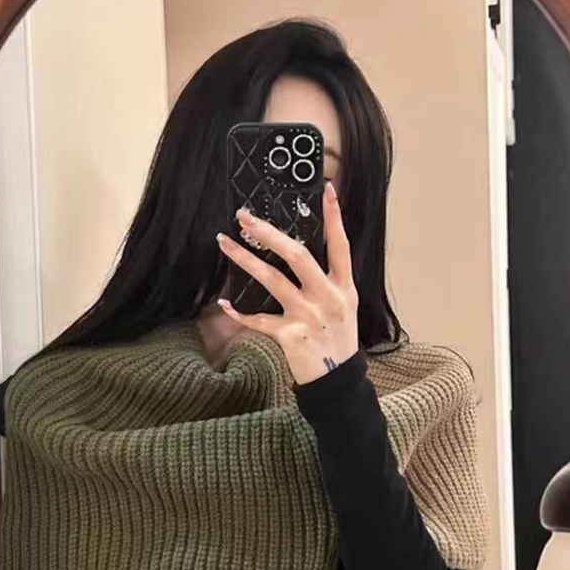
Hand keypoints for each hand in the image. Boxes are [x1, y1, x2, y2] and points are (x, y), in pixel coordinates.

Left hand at [215, 181, 358, 384]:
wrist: (336, 379)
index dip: (334, 217)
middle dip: (269, 232)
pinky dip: (238, 312)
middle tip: (246, 217)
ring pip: (271, 280)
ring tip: (225, 243)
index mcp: (343, 288)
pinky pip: (258, 319)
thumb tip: (302, 255)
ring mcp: (308, 315)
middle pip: (297, 255)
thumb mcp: (344, 306)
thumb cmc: (338, 340)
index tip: (326, 190)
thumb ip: (329, 281)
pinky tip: (225, 302)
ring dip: (244, 260)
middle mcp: (327, 297)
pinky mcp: (290, 335)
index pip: (340, 245)